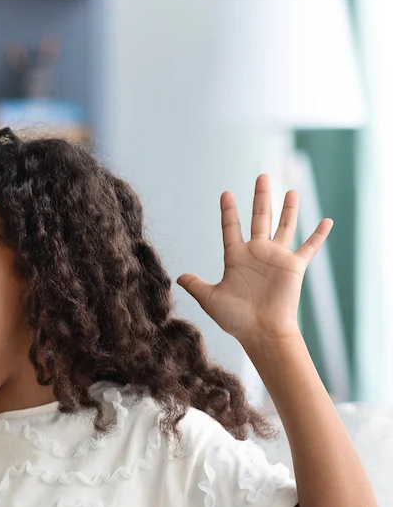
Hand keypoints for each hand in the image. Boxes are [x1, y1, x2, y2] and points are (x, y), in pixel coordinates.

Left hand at [176, 174, 330, 351]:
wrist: (260, 331)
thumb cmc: (235, 318)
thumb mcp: (210, 298)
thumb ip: (196, 284)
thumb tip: (178, 276)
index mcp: (236, 257)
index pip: (231, 228)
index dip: (229, 211)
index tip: (226, 193)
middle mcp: (257, 253)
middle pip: (259, 218)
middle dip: (261, 197)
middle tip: (262, 176)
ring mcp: (276, 258)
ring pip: (283, 226)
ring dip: (288, 208)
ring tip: (290, 190)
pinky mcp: (294, 267)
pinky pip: (309, 247)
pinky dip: (318, 235)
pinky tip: (327, 220)